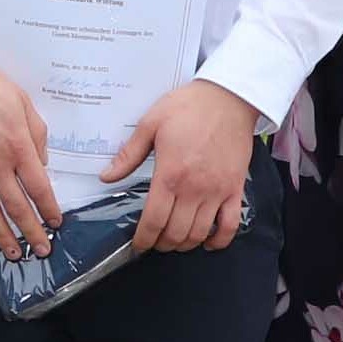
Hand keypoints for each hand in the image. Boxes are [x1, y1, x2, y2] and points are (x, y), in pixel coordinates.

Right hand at [0, 45, 61, 256]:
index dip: (49, 209)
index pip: (39, 186)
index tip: (56, 222)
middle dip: (32, 232)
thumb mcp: (21, 100)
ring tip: (13, 254)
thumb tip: (41, 161)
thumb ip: (36, 132)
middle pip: (18, 206)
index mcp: (17, 145)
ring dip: (3, 236)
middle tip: (42, 250)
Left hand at [106, 78, 261, 252]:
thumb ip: (128, 155)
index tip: (139, 244)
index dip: (143, 239)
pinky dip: (218, 240)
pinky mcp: (235, 188)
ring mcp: (218, 191)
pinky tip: (206, 242)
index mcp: (170, 174)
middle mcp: (195, 188)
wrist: (228, 97)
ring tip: (174, 241)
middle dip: (161, 244)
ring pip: (199, 233)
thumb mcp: (150, 124)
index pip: (154, 220)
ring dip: (184, 244)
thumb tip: (106, 176)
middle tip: (154, 241)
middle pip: (176, 233)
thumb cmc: (189, 106)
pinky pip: (230, 225)